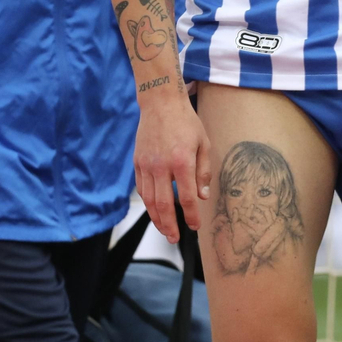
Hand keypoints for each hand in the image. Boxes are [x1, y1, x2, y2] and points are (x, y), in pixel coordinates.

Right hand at [134, 92, 212, 242]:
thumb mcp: (203, 143)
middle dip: (170, 226)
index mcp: (182, 161)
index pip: (187, 198)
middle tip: (175, 238)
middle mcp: (162, 166)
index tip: (195, 226)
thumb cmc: (186, 122)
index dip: (191, 216)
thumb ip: (203, 172)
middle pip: (164, 205)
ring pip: (149, 200)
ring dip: (157, 219)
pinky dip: (148, 203)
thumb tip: (202, 197)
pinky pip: (142, 189)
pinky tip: (155, 210)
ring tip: (165, 230)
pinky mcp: (137, 163)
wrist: (160, 102)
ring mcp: (147, 165)